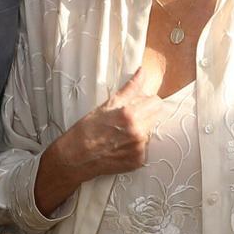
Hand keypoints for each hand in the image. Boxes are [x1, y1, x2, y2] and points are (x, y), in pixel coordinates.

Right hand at [71, 61, 167, 175]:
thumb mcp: (107, 105)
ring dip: (141, 129)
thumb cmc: (87, 130)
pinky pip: (145, 147)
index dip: (146, 100)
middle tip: (128, 117)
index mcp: (130, 115)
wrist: (76, 157)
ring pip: (151, 131)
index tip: (137, 103)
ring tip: (122, 132)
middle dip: (146, 113)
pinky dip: (136, 144)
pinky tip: (121, 144)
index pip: (156, 102)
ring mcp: (139, 149)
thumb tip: (142, 72)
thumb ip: (130, 88)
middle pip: (157, 115)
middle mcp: (138, 133)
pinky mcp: (138, 161)